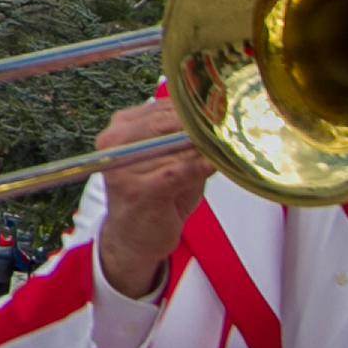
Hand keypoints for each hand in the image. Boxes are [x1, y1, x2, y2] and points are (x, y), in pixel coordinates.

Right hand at [91, 88, 214, 302]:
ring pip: (177, 145)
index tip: (224, 107)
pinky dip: (202, 166)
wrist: (131, 241)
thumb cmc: (154, 197)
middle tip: (232, 124)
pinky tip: (217, 164)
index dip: (197, 106)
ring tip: (230, 144)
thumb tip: (219, 117)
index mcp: (120, 129)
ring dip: (207, 145)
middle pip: (167, 121)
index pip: (163, 107)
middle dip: (203, 123)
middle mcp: (115, 143)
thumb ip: (183, 138)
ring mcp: (124, 166)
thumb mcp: (166, 161)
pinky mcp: (140, 189)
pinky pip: (180, 170)